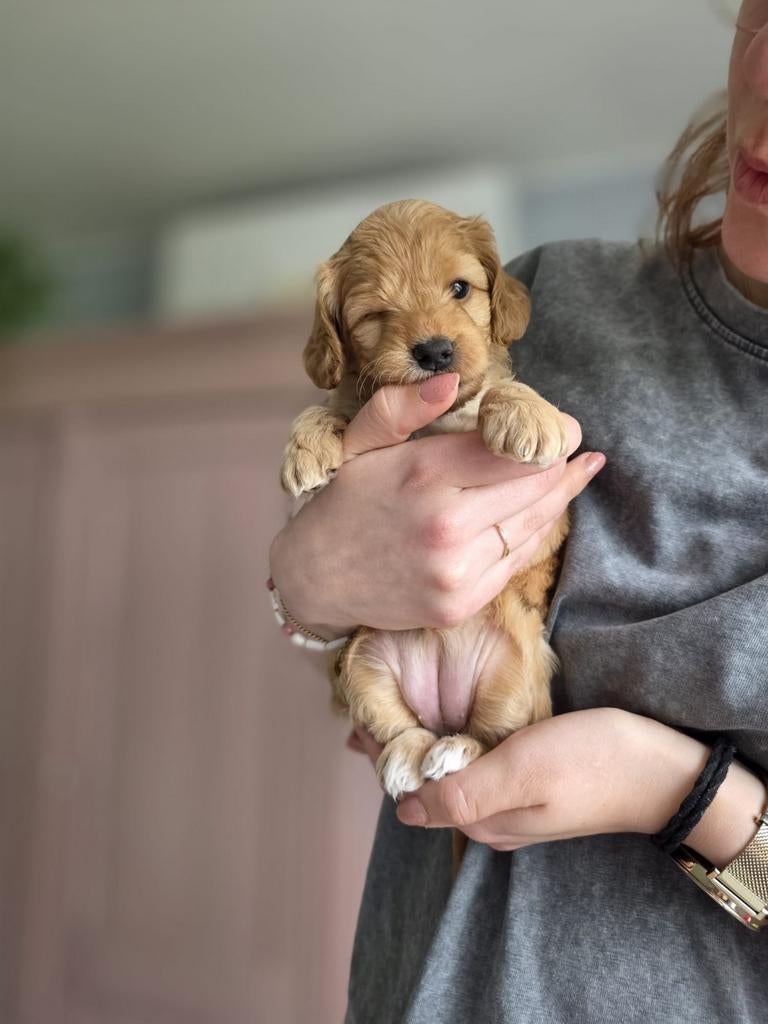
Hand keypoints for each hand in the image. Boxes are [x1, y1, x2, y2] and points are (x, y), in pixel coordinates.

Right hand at [269, 373, 603, 633]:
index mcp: (424, 475)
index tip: (567, 427)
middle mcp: (447, 525)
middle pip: (534, 488)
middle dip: (561, 465)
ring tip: (581, 473)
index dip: (550, 437)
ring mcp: (457, 571)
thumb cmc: (343, 501)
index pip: (513, 451)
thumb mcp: (359, 442)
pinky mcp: (461, 603)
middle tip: (580, 449)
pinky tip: (545, 514)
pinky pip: (516, 562)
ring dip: (558, 499)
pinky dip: (534, 535)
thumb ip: (404, 407)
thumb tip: (453, 380)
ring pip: (532, 526)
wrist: (316, 578)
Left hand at [395, 709, 712, 848]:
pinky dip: (451, 740)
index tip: (362, 721)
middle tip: (367, 706)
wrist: (660, 768)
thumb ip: (461, 793)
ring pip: (450, 771)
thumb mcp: (519, 772)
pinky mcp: (528, 779)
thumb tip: (403, 809)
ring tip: (393, 704)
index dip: (387, 759)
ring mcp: (510, 799)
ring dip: (422, 743)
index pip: (415, 794)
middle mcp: (490, 816)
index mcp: (481, 821)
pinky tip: (444, 713)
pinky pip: (475, 762)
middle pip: (429, 783)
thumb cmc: (590, 763)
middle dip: (398, 750)